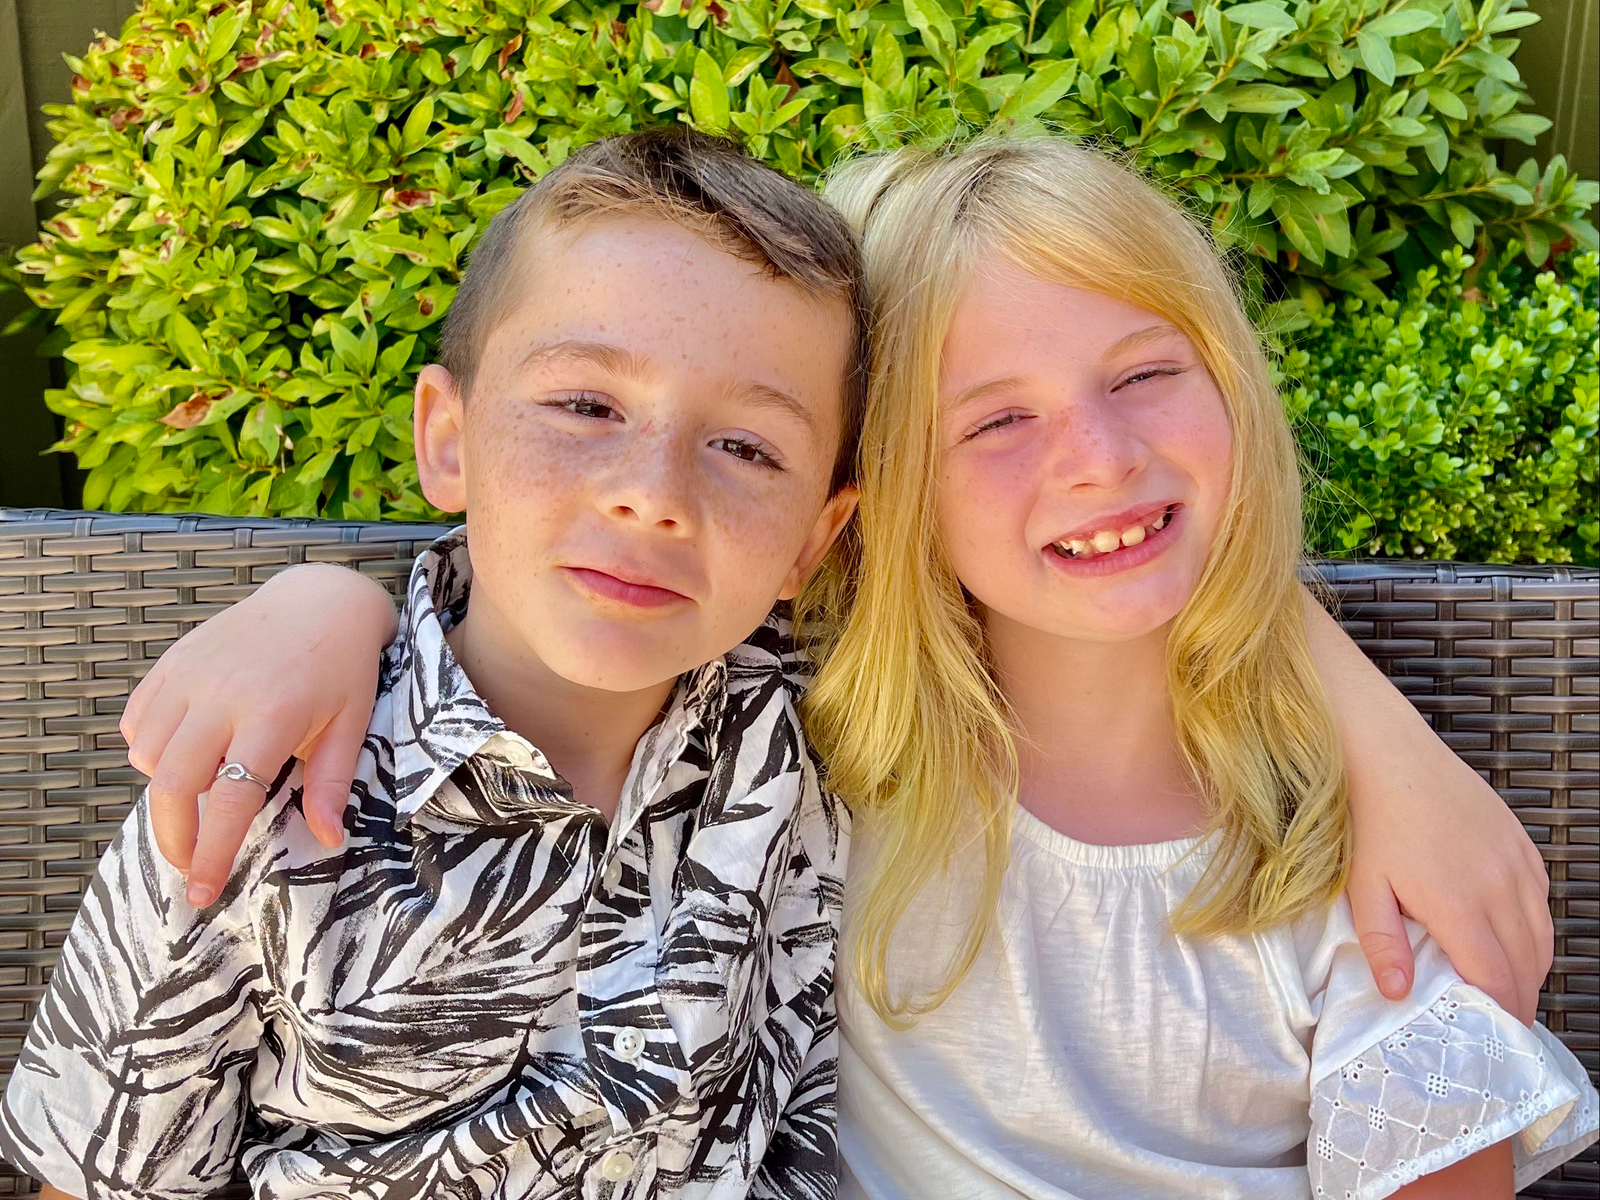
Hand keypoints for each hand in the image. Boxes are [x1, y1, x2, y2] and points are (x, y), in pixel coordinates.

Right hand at [121, 563, 397, 905]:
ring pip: (148, 756)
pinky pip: (138, 723)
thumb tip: (327, 840)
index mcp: (273, 713)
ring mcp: (190, 674)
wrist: (320, 599)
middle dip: (175, 838)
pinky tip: (186, 753)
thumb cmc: (343, 668)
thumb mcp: (352, 725)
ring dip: (165, 790)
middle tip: (190, 866)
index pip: (231, 799)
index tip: (203, 892)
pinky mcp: (172, 662)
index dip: (213, 852)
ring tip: (203, 796)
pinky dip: (150, 750)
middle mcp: (221, 693)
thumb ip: (333, 784)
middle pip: (173, 785)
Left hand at [1304, 594, 1552, 1022]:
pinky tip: (1510, 936)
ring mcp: (1515, 862)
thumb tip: (1399, 995)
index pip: (1494, 977)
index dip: (1500, 1014)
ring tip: (1509, 989)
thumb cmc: (1369, 817)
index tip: (1493, 1040)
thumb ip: (1382, 943)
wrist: (1388, 751)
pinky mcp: (1520, 843)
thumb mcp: (1363, 885)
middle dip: (1519, 999)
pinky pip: (1540, 898)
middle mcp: (1498, 886)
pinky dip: (1533, 927)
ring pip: (1540, 933)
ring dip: (1530, 966)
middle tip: (1504, 1026)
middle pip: (1526, 963)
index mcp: (1458, 903)